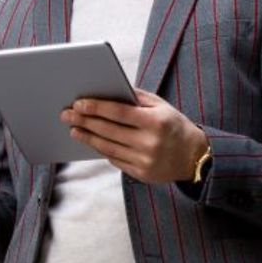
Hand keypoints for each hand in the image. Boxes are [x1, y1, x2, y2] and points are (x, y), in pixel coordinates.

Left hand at [61, 89, 208, 183]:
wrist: (195, 156)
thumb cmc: (173, 124)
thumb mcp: (160, 106)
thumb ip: (135, 97)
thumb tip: (106, 88)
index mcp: (155, 121)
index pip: (118, 112)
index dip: (96, 108)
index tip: (78, 104)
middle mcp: (150, 142)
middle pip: (108, 130)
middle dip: (84, 121)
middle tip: (66, 115)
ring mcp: (145, 160)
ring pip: (108, 148)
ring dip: (87, 138)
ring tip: (74, 129)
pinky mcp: (142, 174)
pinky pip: (115, 160)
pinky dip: (101, 150)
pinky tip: (91, 141)